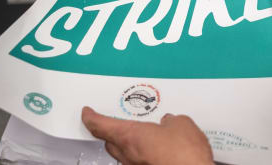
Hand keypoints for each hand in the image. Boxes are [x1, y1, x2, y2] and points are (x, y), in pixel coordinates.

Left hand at [82, 107, 212, 164]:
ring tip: (141, 133)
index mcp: (130, 136)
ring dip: (127, 144)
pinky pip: (138, 162)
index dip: (91, 117)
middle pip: (109, 142)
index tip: (87, 113)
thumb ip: (171, 121)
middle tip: (114, 122)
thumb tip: (170, 122)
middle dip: (110, 131)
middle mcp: (128, 155)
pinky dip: (141, 153)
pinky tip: (157, 148)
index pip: (100, 126)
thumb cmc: (184, 154)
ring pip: (123, 154)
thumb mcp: (181, 124)